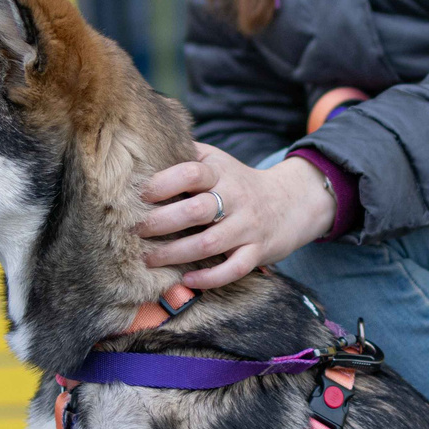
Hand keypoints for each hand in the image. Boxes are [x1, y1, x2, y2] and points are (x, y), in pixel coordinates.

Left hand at [136, 142, 335, 289]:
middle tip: (136, 230)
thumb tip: (144, 149)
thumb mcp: (219, 161)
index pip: (191, 173)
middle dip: (160, 223)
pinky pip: (234, 269)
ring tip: (148, 258)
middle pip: (195, 211)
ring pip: (209, 244)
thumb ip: (188, 155)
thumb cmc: (240, 182)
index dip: (163, 183)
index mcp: (221, 174)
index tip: (140, 195)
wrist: (292, 201)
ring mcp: (247, 227)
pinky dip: (209, 278)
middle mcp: (235, 198)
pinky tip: (187, 279)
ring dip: (174, 254)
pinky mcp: (257, 251)